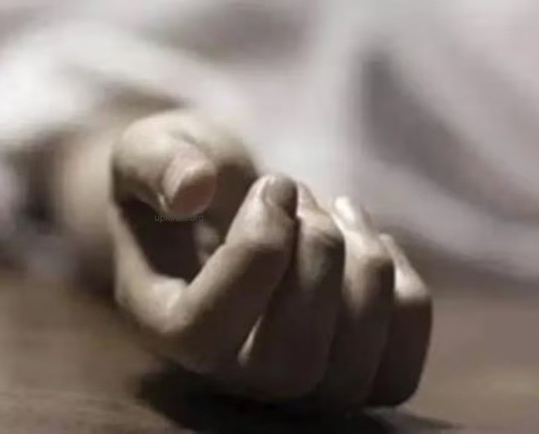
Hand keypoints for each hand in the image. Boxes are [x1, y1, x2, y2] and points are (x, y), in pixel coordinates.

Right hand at [109, 110, 431, 408]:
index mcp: (164, 327)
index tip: (273, 185)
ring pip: (352, 371)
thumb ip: (157, 164)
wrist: (217, 210)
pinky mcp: (348, 381)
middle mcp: (224, 376)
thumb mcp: (148, 153)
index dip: (255, 252)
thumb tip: (193, 189)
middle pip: (289, 365)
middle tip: (306, 197)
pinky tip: (368, 244)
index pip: (205, 331)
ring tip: (338, 211)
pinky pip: (397, 370)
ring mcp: (291, 388)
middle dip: (317, 257)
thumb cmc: (179, 183)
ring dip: (367, 267)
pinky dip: (404, 294)